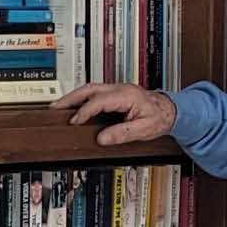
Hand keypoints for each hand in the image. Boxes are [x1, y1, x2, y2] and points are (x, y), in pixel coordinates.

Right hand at [50, 83, 175, 145]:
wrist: (170, 110)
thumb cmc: (159, 118)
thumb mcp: (143, 130)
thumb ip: (122, 134)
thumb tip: (103, 138)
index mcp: (127, 96)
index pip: (99, 101)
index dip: (85, 112)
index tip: (75, 121)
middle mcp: (120, 89)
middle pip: (90, 89)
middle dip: (70, 98)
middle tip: (55, 108)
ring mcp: (117, 89)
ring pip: (90, 88)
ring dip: (73, 97)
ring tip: (59, 107)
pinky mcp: (115, 93)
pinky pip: (94, 92)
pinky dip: (81, 98)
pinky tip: (74, 105)